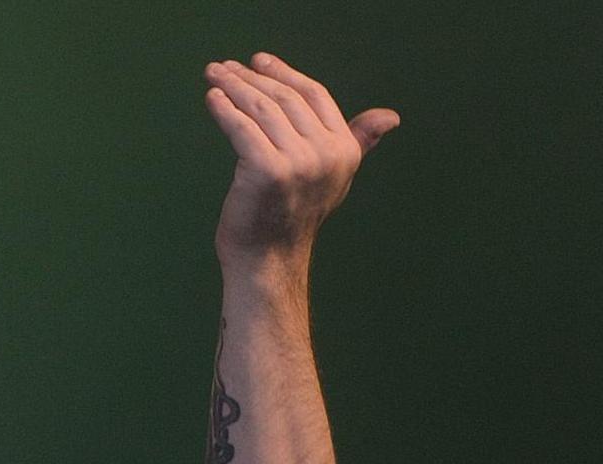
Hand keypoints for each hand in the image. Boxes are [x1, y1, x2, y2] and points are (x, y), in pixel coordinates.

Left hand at [202, 53, 397, 264]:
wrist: (268, 261)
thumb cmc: (292, 217)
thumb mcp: (334, 175)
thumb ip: (357, 141)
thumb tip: (391, 117)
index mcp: (344, 150)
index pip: (315, 96)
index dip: (286, 74)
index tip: (259, 62)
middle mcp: (327, 154)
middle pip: (285, 99)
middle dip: (252, 78)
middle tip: (225, 67)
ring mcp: (298, 163)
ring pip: (261, 110)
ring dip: (233, 87)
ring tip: (214, 75)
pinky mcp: (267, 170)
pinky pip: (241, 128)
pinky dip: (223, 110)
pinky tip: (212, 98)